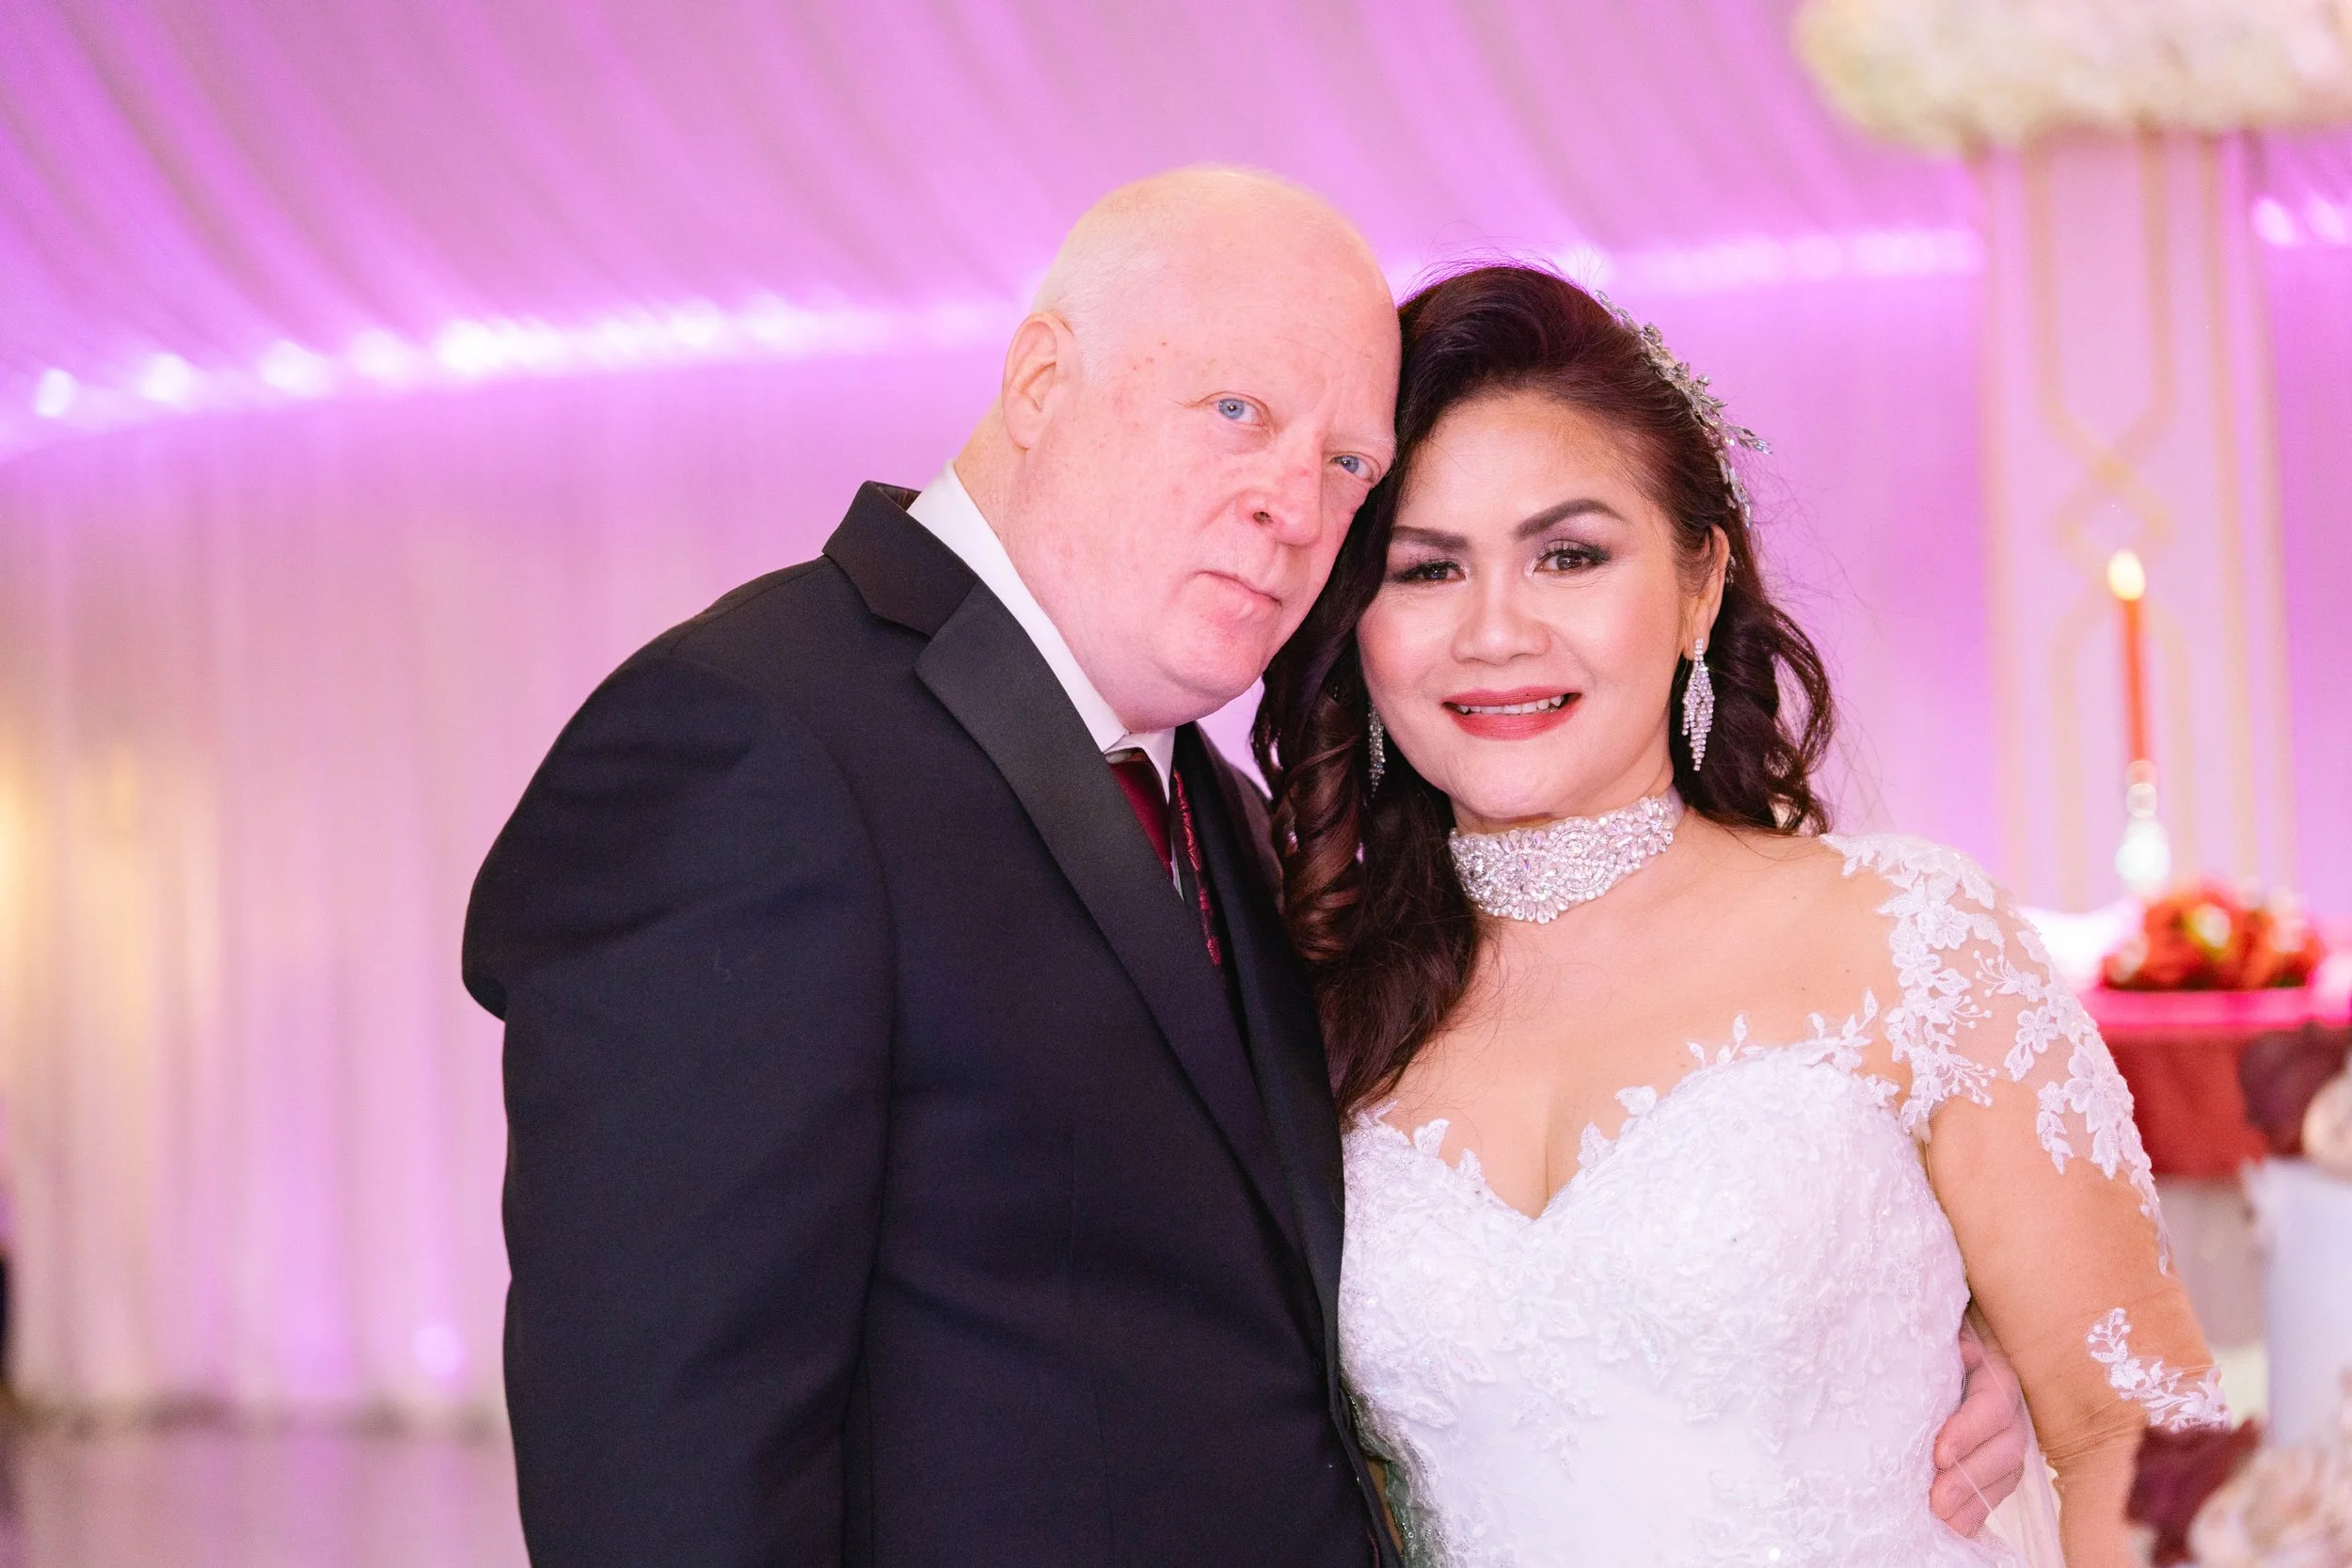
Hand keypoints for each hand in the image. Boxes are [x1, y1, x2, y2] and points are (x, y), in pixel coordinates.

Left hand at [1931, 1318, 2028, 1535]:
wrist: (1952, 1334)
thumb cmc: (1938, 1330)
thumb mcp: (1944, 1327)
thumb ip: (1952, 1338)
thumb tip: (1966, 1351)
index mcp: (1996, 1371)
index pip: (1992, 1405)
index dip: (1970, 1432)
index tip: (1939, 1454)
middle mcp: (2009, 1407)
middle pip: (2005, 1448)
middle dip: (1970, 1478)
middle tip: (1937, 1501)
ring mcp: (2005, 1434)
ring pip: (2005, 1473)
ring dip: (1975, 1500)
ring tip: (1945, 1520)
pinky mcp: (1995, 1457)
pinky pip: (1996, 1487)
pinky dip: (1977, 1509)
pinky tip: (1957, 1527)